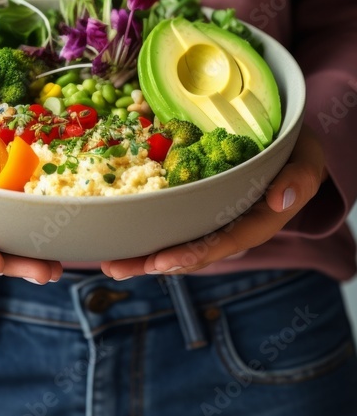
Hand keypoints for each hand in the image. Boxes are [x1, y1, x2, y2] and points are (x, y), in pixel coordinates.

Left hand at [100, 124, 326, 280]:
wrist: (292, 148)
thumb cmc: (298, 155)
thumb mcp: (307, 161)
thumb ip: (300, 179)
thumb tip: (280, 199)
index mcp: (258, 222)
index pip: (223, 243)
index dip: (193, 254)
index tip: (163, 262)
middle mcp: (231, 226)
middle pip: (191, 251)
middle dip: (155, 262)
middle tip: (118, 267)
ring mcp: (214, 219)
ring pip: (177, 241)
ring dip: (143, 254)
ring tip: (108, 262)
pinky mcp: (199, 205)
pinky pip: (172, 220)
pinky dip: (146, 227)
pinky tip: (118, 232)